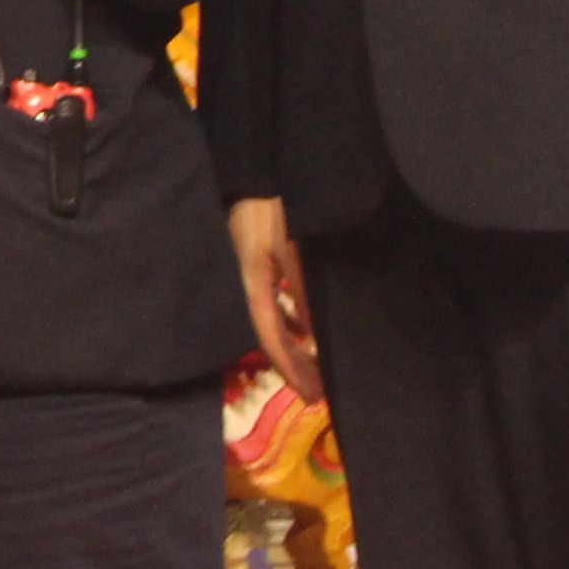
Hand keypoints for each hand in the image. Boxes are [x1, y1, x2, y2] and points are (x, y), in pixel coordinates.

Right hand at [231, 195, 323, 401]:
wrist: (251, 172)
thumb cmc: (269, 210)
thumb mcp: (289, 249)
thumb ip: (302, 288)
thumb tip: (311, 330)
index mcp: (253, 286)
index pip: (271, 340)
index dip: (290, 370)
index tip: (311, 395)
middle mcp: (250, 286)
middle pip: (272, 337)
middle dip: (294, 365)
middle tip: (317, 390)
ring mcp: (254, 275)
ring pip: (274, 321)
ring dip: (294, 345)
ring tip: (314, 364)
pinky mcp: (260, 262)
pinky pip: (276, 302)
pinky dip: (292, 320)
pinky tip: (304, 326)